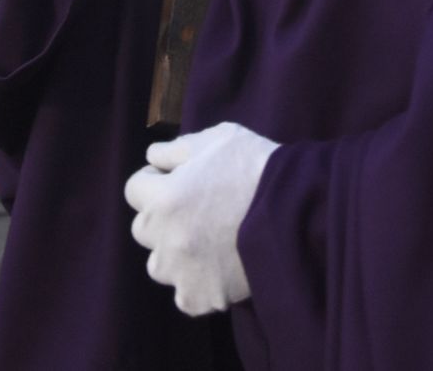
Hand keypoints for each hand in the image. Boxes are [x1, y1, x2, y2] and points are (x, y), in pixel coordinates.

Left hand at [124, 121, 278, 316]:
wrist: (298, 210)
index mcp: (164, 197)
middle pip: (143, 228)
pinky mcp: (202, 296)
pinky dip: (196, 284)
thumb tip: (154, 158)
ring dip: (174, 253)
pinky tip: (217, 266)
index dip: (154, 179)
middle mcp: (165, 237)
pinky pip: (184, 295)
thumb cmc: (256, 167)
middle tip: (195, 209)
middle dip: (162, 217)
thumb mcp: (217, 138)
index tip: (176, 179)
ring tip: (206, 241)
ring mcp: (182, 271)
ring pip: (159, 264)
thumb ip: (176, 149)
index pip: (134, 188)